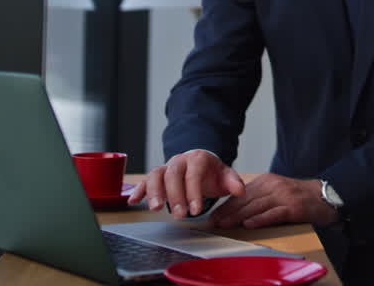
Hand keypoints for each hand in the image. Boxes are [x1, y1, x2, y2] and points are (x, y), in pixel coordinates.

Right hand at [128, 150, 245, 217]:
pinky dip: (138, 190)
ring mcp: (166, 168)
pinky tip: (133, 201)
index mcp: (198, 158)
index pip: (194, 173)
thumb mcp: (226, 175)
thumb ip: (233, 182)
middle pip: (172, 174)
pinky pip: (144, 181)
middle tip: (180, 215)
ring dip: (153, 192)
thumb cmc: (213, 172)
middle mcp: (179, 161)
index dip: (193, 191)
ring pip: (155, 175)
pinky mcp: (156, 177)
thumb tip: (239, 191)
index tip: (196, 209)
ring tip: (155, 209)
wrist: (201, 164)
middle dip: (175, 196)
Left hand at [208, 173, 336, 228]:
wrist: (323, 196)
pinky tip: (249, 224)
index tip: (215, 214)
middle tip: (215, 222)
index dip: (227, 205)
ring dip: (238, 216)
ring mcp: (283, 196)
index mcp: (267, 180)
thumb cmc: (298, 196)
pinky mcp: (293, 207)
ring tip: (226, 224)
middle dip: (228, 212)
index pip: (242, 193)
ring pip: (256, 206)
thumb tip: (237, 209)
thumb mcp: (276, 190)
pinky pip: (273, 214)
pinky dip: (260, 219)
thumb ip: (258, 196)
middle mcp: (273, 186)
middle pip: (246, 199)